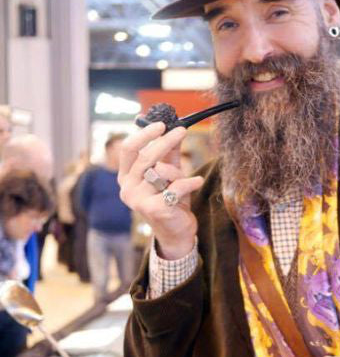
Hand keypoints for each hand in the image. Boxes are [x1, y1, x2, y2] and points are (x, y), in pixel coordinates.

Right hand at [118, 121, 203, 258]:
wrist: (177, 232)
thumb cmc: (171, 200)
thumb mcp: (169, 174)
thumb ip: (168, 153)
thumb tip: (172, 126)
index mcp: (126, 177)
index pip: (129, 149)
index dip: (144, 134)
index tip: (161, 124)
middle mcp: (127, 188)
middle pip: (145, 157)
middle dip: (165, 142)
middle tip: (181, 130)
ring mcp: (138, 200)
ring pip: (162, 172)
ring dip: (179, 173)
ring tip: (186, 180)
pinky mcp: (154, 209)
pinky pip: (176, 187)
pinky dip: (190, 182)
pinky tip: (196, 182)